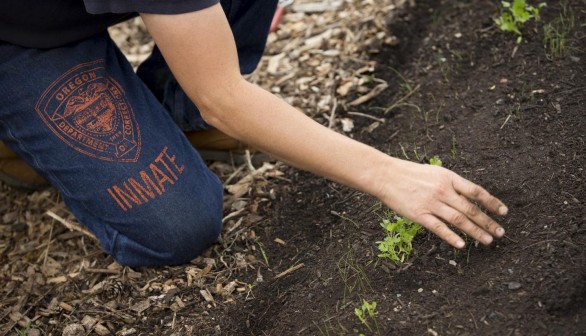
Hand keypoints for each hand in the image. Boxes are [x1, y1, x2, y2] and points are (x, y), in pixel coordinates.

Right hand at [377, 159, 507, 248]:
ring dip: (475, 231)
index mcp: (448, 178)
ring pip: (458, 220)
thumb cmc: (409, 173)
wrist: (385, 175)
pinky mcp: (419, 214)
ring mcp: (431, 203)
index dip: (492, 202)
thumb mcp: (434, 172)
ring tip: (487, 241)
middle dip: (488, 222)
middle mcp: (442, 190)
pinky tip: (462, 244)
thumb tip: (469, 194)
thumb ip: (451, 183)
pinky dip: (452, 237)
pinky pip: (439, 228)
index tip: (503, 212)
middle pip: (470, 208)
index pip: (476, 191)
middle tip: (500, 233)